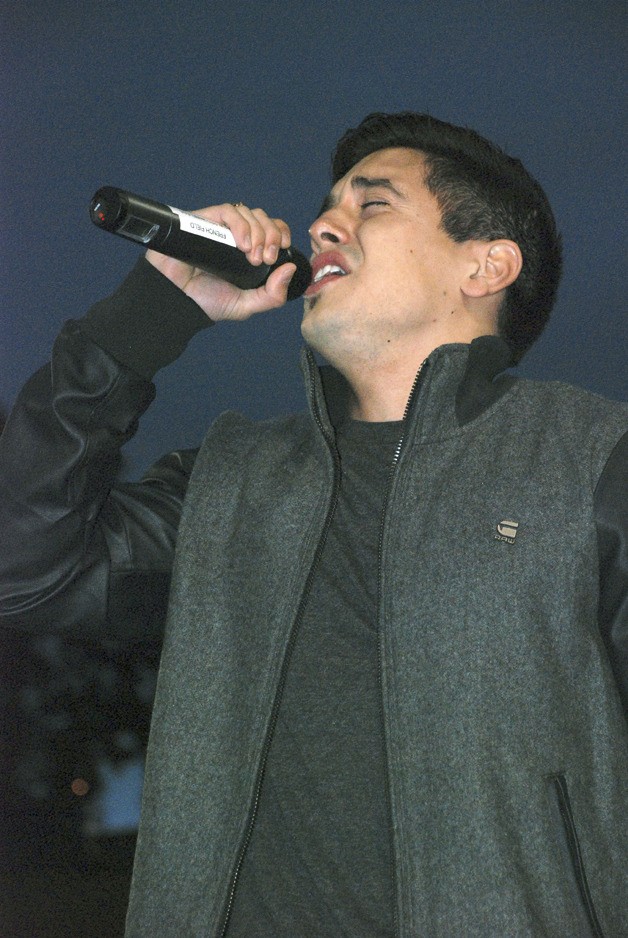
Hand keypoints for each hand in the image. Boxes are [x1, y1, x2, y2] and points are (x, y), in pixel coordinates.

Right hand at [145, 203, 296, 321]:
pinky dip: (240, 225)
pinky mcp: (202, 221)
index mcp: (247, 251)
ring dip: (257, 231)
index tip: (282, 249)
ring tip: (252, 256)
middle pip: (262, 218)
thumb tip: (290, 269)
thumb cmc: (206, 302)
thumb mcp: (246, 305)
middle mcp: (234, 236)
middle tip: (266, 259)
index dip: (280, 233)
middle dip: (271, 235)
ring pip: (247, 212)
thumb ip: (272, 295)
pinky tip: (242, 244)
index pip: (271, 228)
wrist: (175, 302)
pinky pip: (227, 211)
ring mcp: (218, 228)